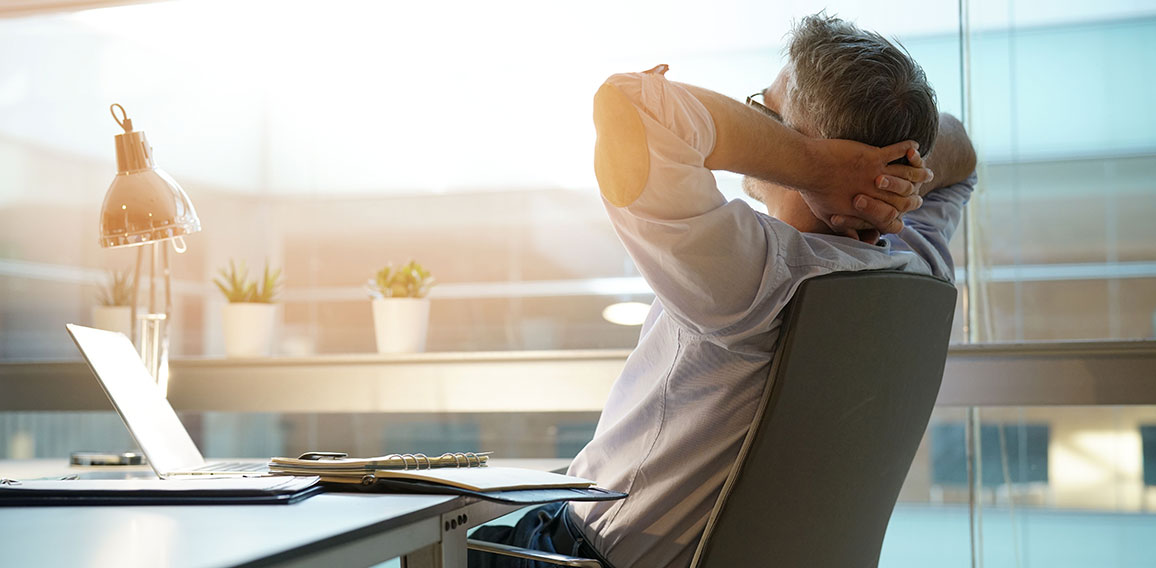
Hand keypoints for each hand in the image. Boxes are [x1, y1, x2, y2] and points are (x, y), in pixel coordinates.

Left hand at [798, 138, 932, 237]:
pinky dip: (908, 148)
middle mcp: (876, 194)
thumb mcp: (828, 216)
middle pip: (907, 198)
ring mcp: (877, 174)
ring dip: (918, 171)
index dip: (903, 214)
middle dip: (916, 193)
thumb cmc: (813, 193)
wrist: (806, 167)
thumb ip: (844, 227)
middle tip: (924, 186)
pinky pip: (898, 151)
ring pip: (907, 176)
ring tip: (925, 168)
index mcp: (866, 210)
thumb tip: (853, 238)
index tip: (909, 207)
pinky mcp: (873, 156)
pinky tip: (914, 145)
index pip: (894, 220)